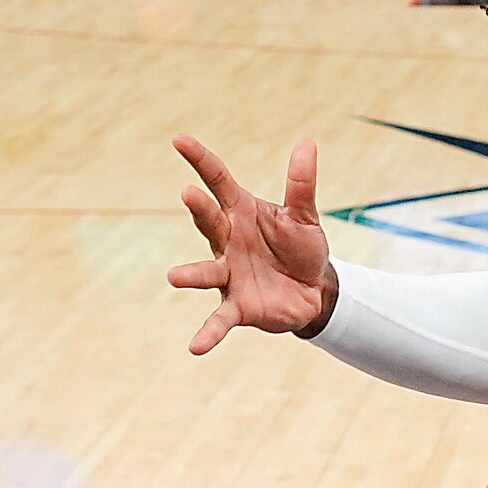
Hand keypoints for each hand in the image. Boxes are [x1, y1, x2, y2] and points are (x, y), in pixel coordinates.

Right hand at [169, 134, 334, 350]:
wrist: (314, 290)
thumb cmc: (301, 247)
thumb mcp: (305, 216)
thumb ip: (302, 184)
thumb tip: (307, 142)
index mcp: (242, 213)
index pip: (217, 181)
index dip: (199, 159)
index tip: (178, 139)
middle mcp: (228, 241)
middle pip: (210, 222)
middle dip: (199, 210)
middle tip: (188, 194)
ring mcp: (229, 274)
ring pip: (206, 272)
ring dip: (191, 275)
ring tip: (173, 277)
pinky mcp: (238, 306)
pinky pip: (219, 320)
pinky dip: (208, 333)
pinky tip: (195, 347)